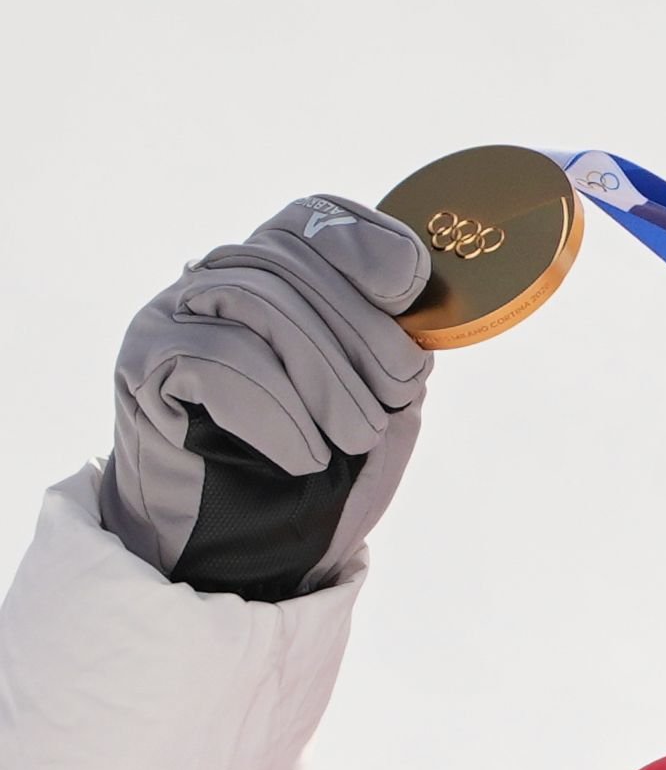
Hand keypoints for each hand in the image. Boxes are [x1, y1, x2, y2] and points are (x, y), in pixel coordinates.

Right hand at [101, 195, 433, 599]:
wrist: (255, 548)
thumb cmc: (325, 461)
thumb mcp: (381, 390)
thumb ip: (396, 333)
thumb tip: (418, 284)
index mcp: (281, 269)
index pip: (315, 221)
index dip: (367, 244)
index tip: (407, 288)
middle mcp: (221, 276)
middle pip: (294, 262)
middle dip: (363, 331)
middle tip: (400, 396)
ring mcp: (175, 312)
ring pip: (260, 303)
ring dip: (326, 374)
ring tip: (357, 435)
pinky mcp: (144, 362)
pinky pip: (218, 359)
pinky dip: (276, 409)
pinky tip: (305, 454)